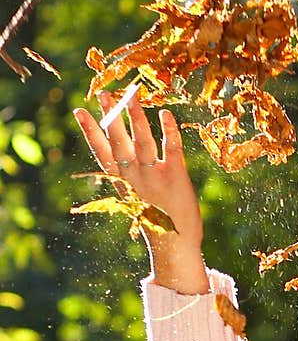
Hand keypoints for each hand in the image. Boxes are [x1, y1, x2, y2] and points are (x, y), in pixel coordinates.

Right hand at [73, 93, 208, 292]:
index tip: (79, 111)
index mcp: (123, 183)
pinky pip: (171, 149)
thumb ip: (130, 175)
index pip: (103, 154)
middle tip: (104, 93)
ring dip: (136, 118)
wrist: (176, 246)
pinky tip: (165, 113)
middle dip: (111, 118)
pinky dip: (168, 130)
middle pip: (120, 143)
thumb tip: (123, 150)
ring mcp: (155, 177)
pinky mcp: (176, 176)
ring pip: (143, 142)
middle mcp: (136, 178)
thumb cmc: (156, 221)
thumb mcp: (135, 197)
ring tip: (131, 95)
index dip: (90, 132)